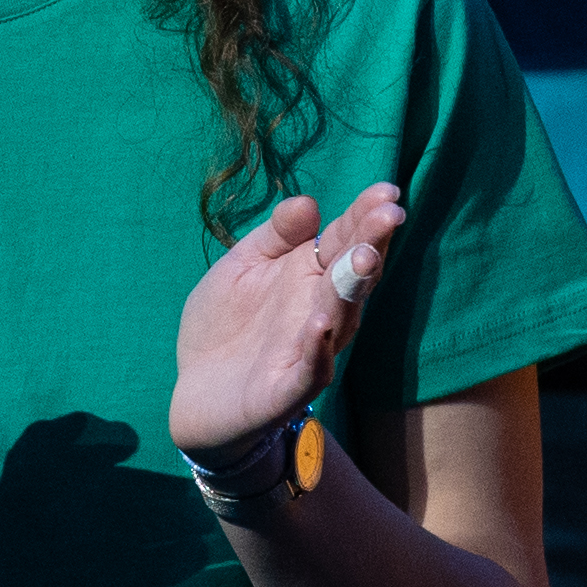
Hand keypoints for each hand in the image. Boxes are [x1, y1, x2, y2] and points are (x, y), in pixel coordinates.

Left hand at [170, 184, 402, 460]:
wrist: (196, 395)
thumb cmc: (226, 326)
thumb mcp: (242, 267)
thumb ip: (274, 236)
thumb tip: (309, 202)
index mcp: (309, 276)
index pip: (344, 241)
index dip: (364, 216)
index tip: (386, 190)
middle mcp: (320, 311)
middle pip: (350, 275)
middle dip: (370, 244)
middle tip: (390, 214)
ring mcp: (307, 351)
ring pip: (339, 320)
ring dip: (350, 290)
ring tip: (362, 258)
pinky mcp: (286, 390)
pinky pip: (309, 370)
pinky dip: (317, 348)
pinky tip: (321, 324)